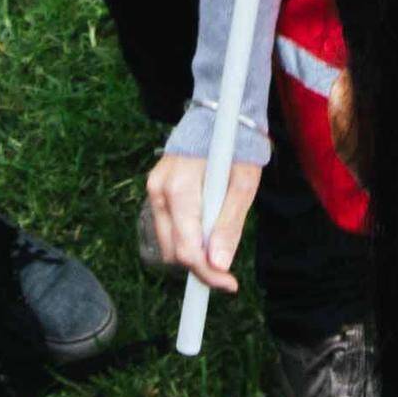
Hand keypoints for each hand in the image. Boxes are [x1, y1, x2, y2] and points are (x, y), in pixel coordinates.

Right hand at [144, 144, 266, 292]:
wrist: (219, 111)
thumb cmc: (237, 144)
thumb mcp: (243, 182)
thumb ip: (229, 223)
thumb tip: (219, 264)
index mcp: (181, 187)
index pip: (187, 247)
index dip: (208, 273)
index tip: (229, 285)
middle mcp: (159, 190)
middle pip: (174, 250)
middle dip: (200, 266)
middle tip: (228, 272)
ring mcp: (154, 189)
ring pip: (167, 242)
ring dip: (193, 252)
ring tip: (220, 244)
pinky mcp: (156, 189)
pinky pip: (167, 226)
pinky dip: (186, 236)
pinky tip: (207, 228)